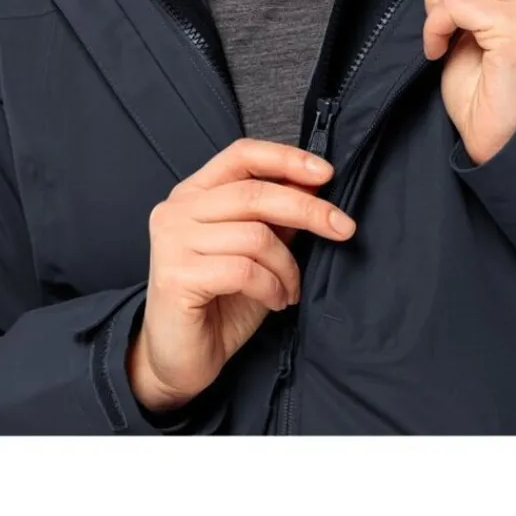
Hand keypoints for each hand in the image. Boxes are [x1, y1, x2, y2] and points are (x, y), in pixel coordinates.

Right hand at [127, 138, 356, 411]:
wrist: (177, 360)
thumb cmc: (218, 303)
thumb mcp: (256, 252)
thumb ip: (275, 217)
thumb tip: (314, 182)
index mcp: (194, 193)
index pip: (242, 155)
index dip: (286, 158)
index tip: (326, 172)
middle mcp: (178, 210)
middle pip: (254, 193)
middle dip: (308, 209)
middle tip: (342, 228)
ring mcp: (173, 241)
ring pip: (255, 236)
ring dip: (287, 266)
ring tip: (290, 288)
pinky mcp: (177, 276)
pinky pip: (244, 270)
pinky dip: (272, 286)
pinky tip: (275, 300)